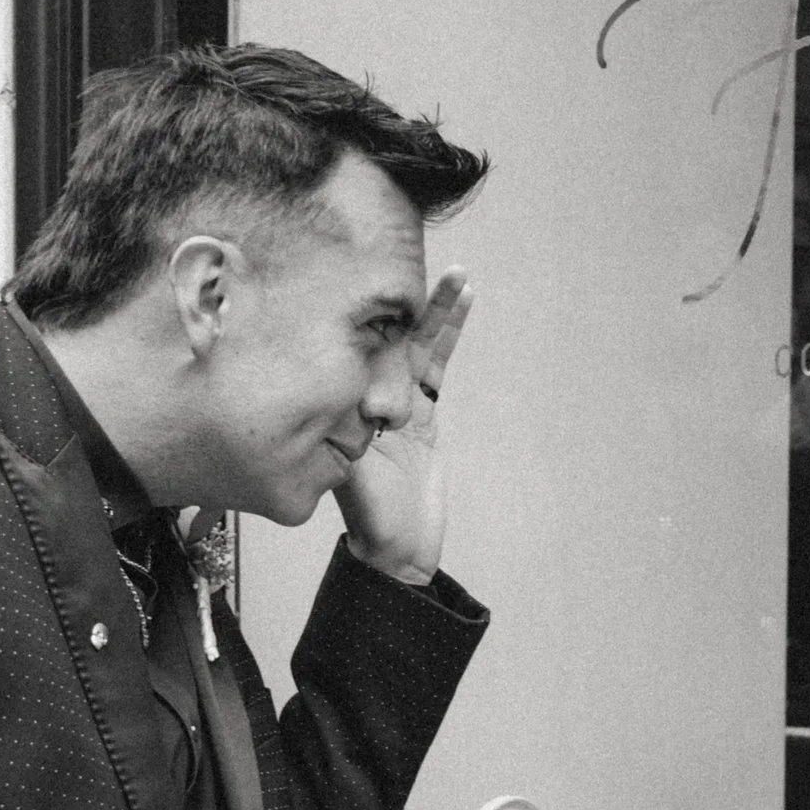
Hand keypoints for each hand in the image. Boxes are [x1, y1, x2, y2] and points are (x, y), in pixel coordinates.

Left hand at [339, 266, 470, 585]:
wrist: (398, 549)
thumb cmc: (371, 521)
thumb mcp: (352, 478)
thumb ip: (348, 441)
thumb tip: (345, 398)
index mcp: (347, 405)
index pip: (358, 351)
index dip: (368, 317)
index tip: (372, 279)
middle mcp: (367, 394)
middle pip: (387, 336)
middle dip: (402, 301)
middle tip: (416, 260)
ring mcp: (397, 398)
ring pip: (417, 342)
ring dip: (436, 308)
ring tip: (456, 274)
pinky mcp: (424, 407)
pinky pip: (437, 361)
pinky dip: (450, 331)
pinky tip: (464, 300)